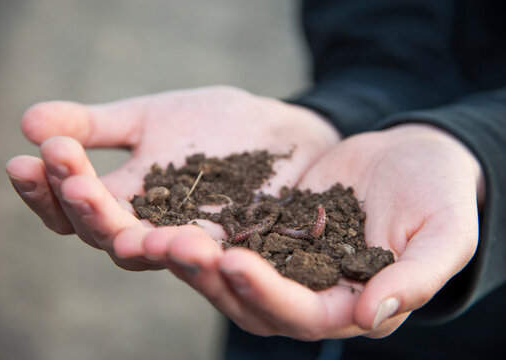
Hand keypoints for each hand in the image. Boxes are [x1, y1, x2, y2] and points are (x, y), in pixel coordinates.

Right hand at [6, 86, 340, 269]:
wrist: (282, 132)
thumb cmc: (215, 124)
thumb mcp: (151, 117)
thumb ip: (97, 125)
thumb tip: (29, 123)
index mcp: (126, 199)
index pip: (73, 207)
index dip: (45, 189)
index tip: (23, 160)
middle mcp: (151, 227)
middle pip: (104, 233)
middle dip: (83, 202)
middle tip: (67, 173)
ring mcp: (192, 240)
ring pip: (151, 254)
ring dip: (132, 241)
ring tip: (125, 233)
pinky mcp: (235, 248)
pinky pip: (212, 259)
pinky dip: (196, 255)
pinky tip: (194, 245)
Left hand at [158, 124, 482, 338]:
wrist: (411, 158)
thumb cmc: (437, 195)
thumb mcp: (441, 235)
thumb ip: (414, 278)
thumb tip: (373, 315)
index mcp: (348, 304)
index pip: (301, 314)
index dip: (266, 293)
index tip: (234, 262)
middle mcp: (306, 291)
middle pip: (249, 298)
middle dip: (210, 276)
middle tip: (173, 245)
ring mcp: (280, 260)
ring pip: (226, 269)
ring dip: (190, 256)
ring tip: (156, 232)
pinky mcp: (263, 228)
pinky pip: (224, 231)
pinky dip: (195, 225)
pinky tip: (165, 208)